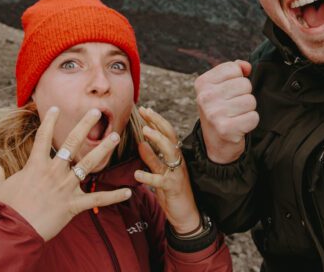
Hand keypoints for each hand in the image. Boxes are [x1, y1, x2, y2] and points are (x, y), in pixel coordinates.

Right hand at [0, 107, 131, 240]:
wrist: (12, 232)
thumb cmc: (2, 211)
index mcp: (35, 166)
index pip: (43, 137)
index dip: (50, 121)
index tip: (56, 108)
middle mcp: (53, 172)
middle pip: (71, 143)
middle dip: (85, 125)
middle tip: (96, 111)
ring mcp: (65, 187)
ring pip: (89, 164)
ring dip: (104, 149)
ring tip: (116, 136)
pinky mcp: (73, 205)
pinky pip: (97, 199)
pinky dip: (114, 196)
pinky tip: (129, 192)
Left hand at [134, 106, 200, 233]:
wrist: (186, 214)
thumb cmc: (172, 191)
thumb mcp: (160, 172)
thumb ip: (151, 158)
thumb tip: (141, 143)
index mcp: (175, 155)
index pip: (167, 133)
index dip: (157, 120)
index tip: (145, 109)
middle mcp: (178, 160)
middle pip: (170, 136)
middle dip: (157, 122)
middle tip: (144, 111)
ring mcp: (176, 173)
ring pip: (169, 153)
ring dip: (157, 141)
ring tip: (144, 132)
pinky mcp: (172, 188)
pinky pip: (160, 181)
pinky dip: (148, 177)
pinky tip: (137, 175)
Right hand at [194, 60, 258, 163]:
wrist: (216, 143)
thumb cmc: (220, 111)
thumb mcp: (221, 87)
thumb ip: (234, 70)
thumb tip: (246, 66)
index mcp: (202, 83)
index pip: (234, 68)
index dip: (238, 80)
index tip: (229, 92)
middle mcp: (205, 97)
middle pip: (245, 84)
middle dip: (244, 95)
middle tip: (233, 106)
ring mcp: (214, 113)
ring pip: (251, 100)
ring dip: (248, 109)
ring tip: (236, 116)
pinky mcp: (226, 129)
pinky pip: (253, 117)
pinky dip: (250, 122)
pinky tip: (239, 126)